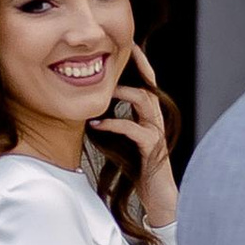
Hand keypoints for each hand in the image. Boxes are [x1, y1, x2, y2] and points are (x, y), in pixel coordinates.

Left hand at [90, 46, 176, 223]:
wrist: (158, 198)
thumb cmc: (137, 169)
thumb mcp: (121, 141)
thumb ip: (110, 123)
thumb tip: (87, 110)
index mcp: (149, 117)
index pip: (146, 83)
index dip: (137, 64)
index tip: (123, 46)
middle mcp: (156, 121)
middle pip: (149, 85)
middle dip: (135, 67)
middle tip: (114, 54)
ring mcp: (157, 133)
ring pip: (145, 102)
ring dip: (123, 93)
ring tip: (103, 90)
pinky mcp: (153, 150)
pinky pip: (135, 130)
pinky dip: (115, 124)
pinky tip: (96, 125)